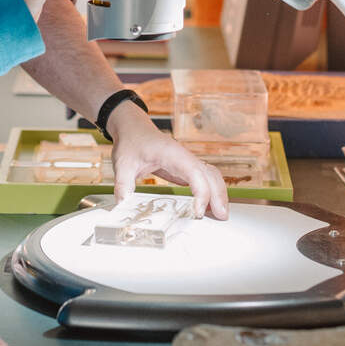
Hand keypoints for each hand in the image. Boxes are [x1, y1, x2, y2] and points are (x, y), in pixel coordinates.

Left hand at [107, 103, 230, 220]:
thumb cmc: (131, 142)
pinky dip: (211, 191)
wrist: (133, 128)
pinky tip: (209, 207)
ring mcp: (187, 162)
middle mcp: (184, 157)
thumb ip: (123, 185)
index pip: (194, 172)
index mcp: (172, 153)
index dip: (201, 192)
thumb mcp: (123, 164)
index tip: (197, 212)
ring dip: (218, 193)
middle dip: (218, 195)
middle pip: (210, 174)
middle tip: (221, 217)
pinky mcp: (185, 168)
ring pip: (211, 176)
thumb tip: (123, 205)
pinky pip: (204, 178)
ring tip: (220, 215)